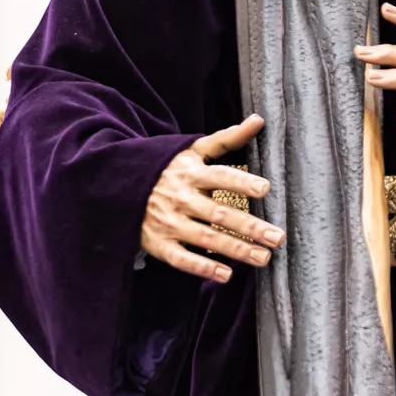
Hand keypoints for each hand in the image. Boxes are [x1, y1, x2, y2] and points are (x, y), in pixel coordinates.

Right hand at [142, 114, 281, 283]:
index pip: (220, 177)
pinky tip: (226, 275)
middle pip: (219, 213)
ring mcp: (168, 222)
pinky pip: (182, 258)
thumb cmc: (167, 167)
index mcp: (190, 172)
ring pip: (206, 238)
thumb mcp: (192, 150)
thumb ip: (226, 138)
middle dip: (249, 226)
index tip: (265, 189)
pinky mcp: (159, 244)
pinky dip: (202, 267)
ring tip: (263, 258)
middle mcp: (180, 197)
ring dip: (236, 250)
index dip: (242, 182)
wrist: (119, 186)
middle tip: (277, 237)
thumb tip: (259, 120)